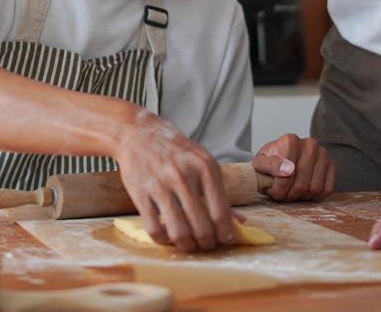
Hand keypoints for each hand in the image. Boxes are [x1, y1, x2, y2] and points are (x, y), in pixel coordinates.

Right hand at [113, 109, 235, 251]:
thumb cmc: (176, 151)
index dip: (225, 233)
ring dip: (187, 245)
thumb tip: (241, 222)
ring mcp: (161, 185)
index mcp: (205, 167)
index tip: (225, 241)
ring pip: (179, 231)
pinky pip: (154, 229)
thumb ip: (219, 192)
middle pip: (202, 226)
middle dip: (207, 243)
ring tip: (189, 245)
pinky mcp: (140, 193)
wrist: (139, 134)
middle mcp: (184, 176)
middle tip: (206, 245)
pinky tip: (167, 235)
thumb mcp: (203, 162)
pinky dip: (163, 239)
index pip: (221, 212)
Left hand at [251, 133, 334, 201]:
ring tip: (292, 191)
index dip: (279, 190)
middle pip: (302, 184)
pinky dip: (314, 196)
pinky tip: (303, 191)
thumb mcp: (260, 164)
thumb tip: (289, 170)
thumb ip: (270, 166)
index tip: (273, 191)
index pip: (288, 175)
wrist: (280, 160)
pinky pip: (326, 190)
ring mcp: (322, 153)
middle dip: (290, 195)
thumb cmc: (269, 164)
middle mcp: (309, 144)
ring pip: (315, 188)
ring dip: (301, 196)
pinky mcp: (331, 164)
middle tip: (282, 194)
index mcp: (290, 140)